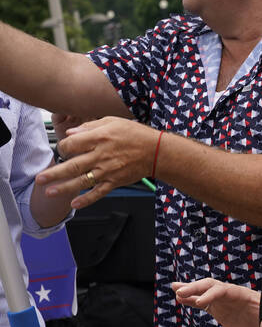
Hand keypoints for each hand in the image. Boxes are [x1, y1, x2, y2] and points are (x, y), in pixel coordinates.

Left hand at [36, 116, 157, 208]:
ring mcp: (108, 171)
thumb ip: (89, 127)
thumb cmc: (136, 134)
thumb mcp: (112, 121)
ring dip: (64, 188)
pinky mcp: (115, 181)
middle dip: (54, 173)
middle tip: (40, 178)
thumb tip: (71, 133)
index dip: (62, 147)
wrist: (157, 151)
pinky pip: (99, 192)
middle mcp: (101, 156)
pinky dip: (87, 199)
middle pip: (72, 166)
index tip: (62, 149)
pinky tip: (75, 204)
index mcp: (99, 138)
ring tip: (49, 192)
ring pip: (82, 181)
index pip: (71, 145)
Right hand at [171, 278, 261, 326]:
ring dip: (190, 291)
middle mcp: (229, 294)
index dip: (211, 294)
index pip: (222, 289)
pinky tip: (180, 300)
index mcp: (241, 293)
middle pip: (209, 286)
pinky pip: (203, 303)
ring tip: (175, 290)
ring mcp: (223, 301)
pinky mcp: (219, 310)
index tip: (201, 303)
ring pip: (203, 293)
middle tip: (179, 292)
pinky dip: (192, 302)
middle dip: (195, 288)